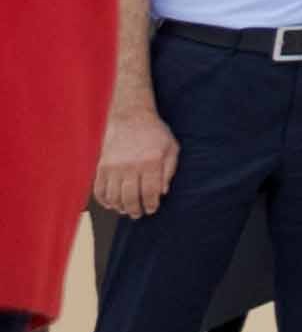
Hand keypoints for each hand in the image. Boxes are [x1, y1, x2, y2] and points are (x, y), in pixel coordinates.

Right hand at [91, 104, 170, 219]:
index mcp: (151, 161)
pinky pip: (99, 190)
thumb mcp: (171, 148)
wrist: (131, 117)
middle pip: (130, 198)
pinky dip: (104, 200)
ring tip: (125, 210)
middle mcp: (131, 166)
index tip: (151, 209)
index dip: (151, 205)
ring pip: (114, 197)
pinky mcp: (101, 166)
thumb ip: (169, 171)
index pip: (150, 192)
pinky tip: (111, 203)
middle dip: (135, 210)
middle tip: (138, 213)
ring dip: (120, 207)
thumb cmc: (154, 133)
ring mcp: (114, 166)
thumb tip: (163, 193)